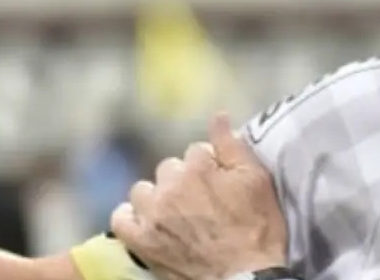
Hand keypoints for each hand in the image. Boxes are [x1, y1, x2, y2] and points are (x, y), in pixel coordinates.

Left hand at [110, 113, 287, 279]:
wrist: (247, 274)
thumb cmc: (258, 226)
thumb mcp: (256, 179)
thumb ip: (232, 145)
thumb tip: (218, 115)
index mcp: (199, 166)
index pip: (197, 150)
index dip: (210, 166)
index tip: (220, 182)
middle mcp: (171, 185)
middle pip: (169, 168)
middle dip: (183, 179)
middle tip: (201, 201)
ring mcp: (152, 214)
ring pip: (143, 189)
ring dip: (157, 197)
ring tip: (176, 213)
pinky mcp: (141, 241)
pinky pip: (120, 218)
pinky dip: (131, 217)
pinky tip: (146, 221)